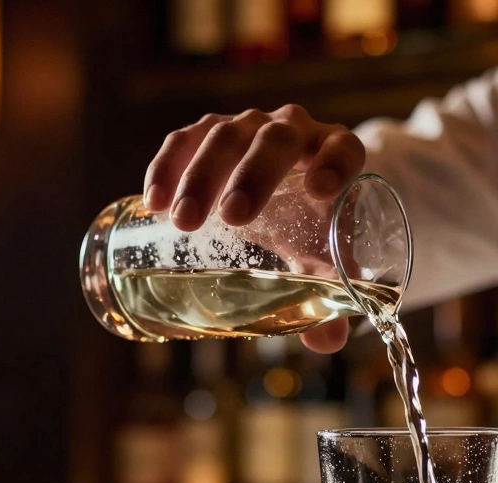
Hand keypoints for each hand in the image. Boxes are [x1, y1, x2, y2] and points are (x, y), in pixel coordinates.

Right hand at [143, 105, 361, 352]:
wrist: (286, 193)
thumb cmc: (315, 228)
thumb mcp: (326, 260)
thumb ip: (332, 299)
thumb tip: (325, 341)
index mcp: (336, 154)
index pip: (344, 148)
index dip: (335, 163)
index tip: (320, 191)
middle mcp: (296, 130)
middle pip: (275, 139)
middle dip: (252, 175)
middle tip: (231, 217)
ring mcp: (251, 126)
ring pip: (225, 134)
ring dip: (200, 175)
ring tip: (181, 221)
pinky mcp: (211, 131)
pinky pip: (188, 137)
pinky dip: (168, 165)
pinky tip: (153, 201)